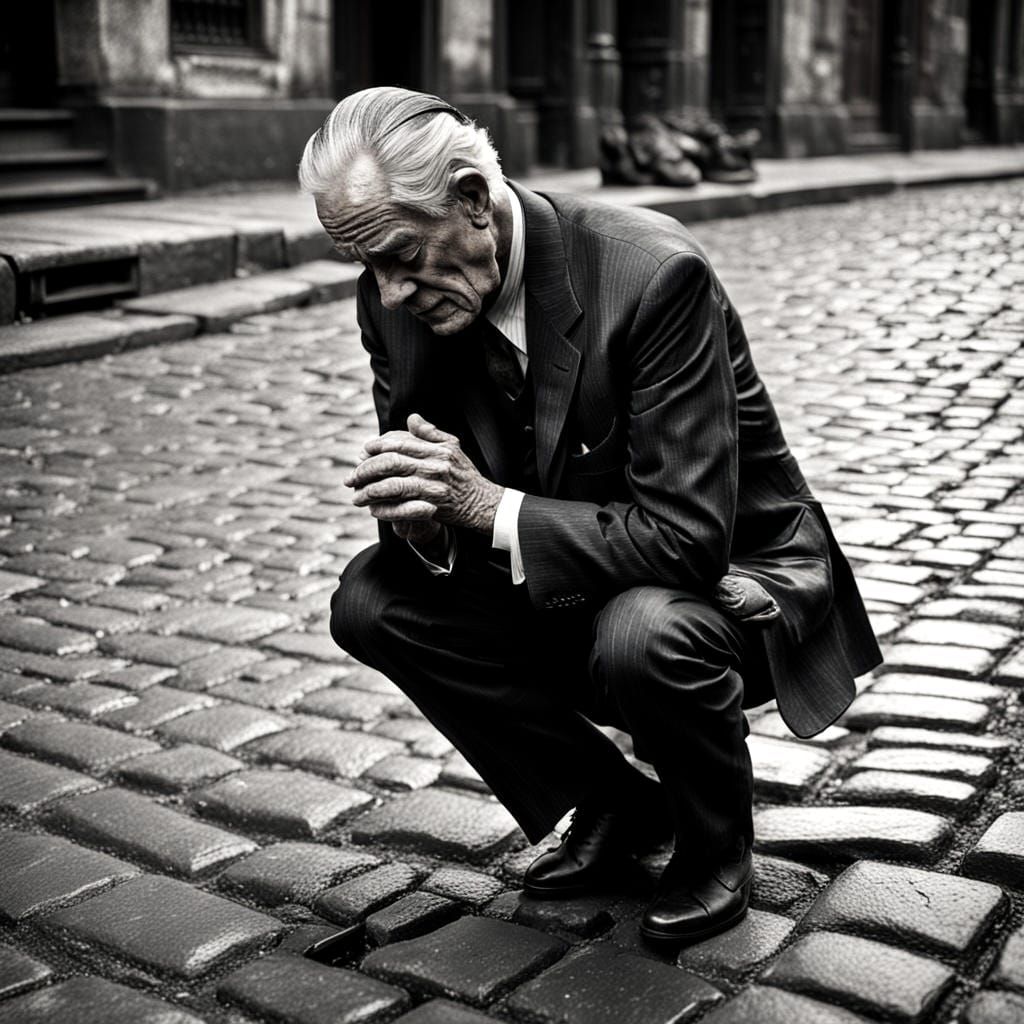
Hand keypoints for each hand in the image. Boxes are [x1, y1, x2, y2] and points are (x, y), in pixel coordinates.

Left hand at [344, 414, 503, 534]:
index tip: (363, 451)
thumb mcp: (452, 448)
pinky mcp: (432, 506)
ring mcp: (433, 486)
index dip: (378, 446)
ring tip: (355, 495)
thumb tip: (411, 418)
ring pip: (392, 485)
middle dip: (366, 469)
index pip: (400, 443)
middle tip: (351, 476)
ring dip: (369, 490)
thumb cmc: (465, 474)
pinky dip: (384, 508)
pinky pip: (401, 506)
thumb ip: (430, 433)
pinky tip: (372, 509)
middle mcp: (434, 466)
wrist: (482, 503)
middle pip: (391, 462)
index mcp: (437, 449)